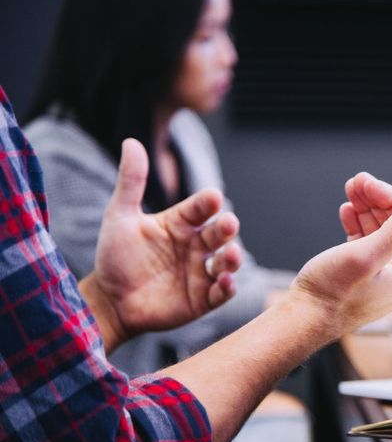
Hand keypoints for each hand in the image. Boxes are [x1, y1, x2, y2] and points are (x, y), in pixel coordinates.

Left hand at [81, 139, 241, 350]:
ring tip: (231, 255)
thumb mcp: (120, 216)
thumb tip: (131, 141)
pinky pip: (222, 292)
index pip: (200, 208)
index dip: (207, 202)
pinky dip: (227, 287)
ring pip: (226, 262)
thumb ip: (131, 182)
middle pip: (219, 233)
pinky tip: (225, 281)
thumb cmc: (115, 256)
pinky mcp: (203, 299)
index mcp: (181, 223)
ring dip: (233, 258)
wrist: (109, 300)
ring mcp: (201, 272)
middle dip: (226, 228)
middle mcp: (196, 245)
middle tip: (228, 224)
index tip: (212, 197)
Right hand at [288, 172, 391, 335]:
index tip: (366, 181)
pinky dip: (358, 225)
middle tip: (356, 181)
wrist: (304, 320)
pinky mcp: (365, 276)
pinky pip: (367, 243)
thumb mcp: (365, 256)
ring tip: (350, 191)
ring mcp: (384, 276)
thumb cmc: (331, 293)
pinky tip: (347, 212)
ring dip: (366, 209)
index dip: (389, 197)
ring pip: (380, 231)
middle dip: (376, 200)